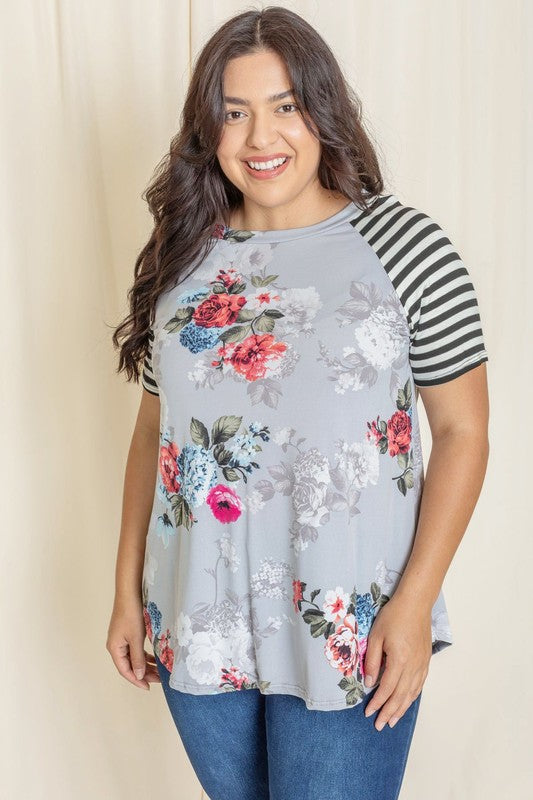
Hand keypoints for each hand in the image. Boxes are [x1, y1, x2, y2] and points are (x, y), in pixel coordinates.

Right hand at [106, 596, 160, 689]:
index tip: (148, 687)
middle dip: (143, 673)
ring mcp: (121, 639)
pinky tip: (154, 658)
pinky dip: (144, 655)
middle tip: (158, 679)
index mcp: (114, 648)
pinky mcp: (127, 633)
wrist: (130, 593)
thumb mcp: (136, 638)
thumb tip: (139, 675)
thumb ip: (138, 658)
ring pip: (133, 658)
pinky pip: (135, 649)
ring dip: (145, 665)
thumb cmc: (131, 614)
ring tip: (158, 671)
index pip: (125, 671)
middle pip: (129, 665)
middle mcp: (116, 645)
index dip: (136, 680)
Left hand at [362, 593, 431, 730]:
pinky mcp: (426, 660)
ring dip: (402, 709)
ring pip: (412, 693)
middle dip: (389, 712)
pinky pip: (419, 684)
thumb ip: (372, 661)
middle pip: (400, 696)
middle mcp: (413, 666)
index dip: (377, 703)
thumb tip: (369, 682)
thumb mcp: (376, 636)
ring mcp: (422, 664)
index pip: (387, 688)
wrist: (416, 603)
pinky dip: (412, 696)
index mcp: (399, 660)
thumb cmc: (393, 616)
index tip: (369, 713)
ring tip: (393, 721)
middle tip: (380, 725)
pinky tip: (407, 702)